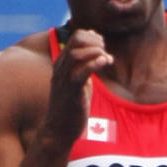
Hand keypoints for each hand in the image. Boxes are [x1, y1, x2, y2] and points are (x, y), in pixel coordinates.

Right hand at [42, 28, 113, 147]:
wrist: (59, 130)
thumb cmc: (71, 106)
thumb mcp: (78, 80)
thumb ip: (85, 64)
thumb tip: (95, 48)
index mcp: (62, 63)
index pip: (76, 36)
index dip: (93, 37)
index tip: (102, 49)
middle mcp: (61, 67)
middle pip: (77, 39)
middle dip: (95, 41)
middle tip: (105, 53)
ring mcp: (64, 78)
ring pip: (78, 53)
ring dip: (97, 52)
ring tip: (107, 60)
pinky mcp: (71, 91)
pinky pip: (82, 71)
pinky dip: (95, 63)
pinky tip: (104, 62)